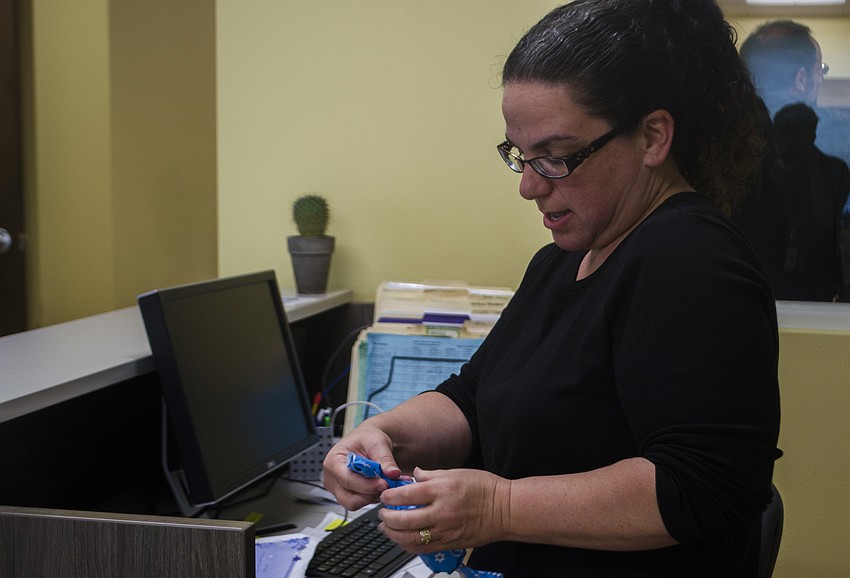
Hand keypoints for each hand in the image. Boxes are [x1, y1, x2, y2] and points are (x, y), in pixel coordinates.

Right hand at [321, 424, 402, 510]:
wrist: (367, 440)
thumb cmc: (367, 438)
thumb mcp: (378, 443)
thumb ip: (385, 459)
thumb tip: (393, 473)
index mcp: (333, 461)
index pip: (347, 480)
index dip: (367, 486)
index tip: (384, 483)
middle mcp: (331, 478)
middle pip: (349, 499)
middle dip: (370, 494)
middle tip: (386, 484)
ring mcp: (336, 488)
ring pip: (354, 504)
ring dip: (372, 496)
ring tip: (384, 483)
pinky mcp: (345, 494)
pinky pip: (358, 503)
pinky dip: (371, 497)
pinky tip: (379, 485)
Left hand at [377, 467, 510, 553]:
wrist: (506, 510)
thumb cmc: (485, 488)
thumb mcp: (456, 472)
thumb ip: (430, 475)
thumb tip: (413, 474)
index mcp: (442, 490)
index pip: (407, 495)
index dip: (390, 496)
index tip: (384, 495)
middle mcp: (442, 512)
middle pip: (405, 519)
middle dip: (387, 517)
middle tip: (382, 512)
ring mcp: (446, 530)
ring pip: (411, 537)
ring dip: (393, 534)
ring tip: (386, 528)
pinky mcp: (450, 543)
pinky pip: (423, 548)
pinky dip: (408, 545)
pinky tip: (401, 539)